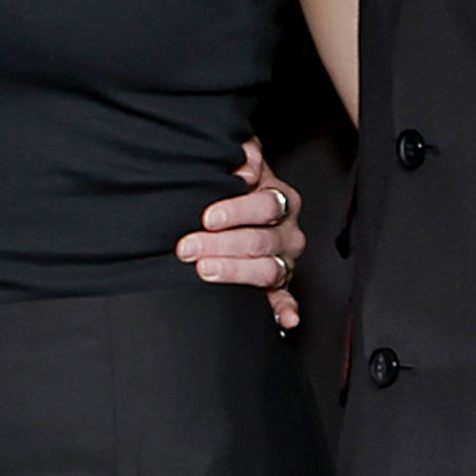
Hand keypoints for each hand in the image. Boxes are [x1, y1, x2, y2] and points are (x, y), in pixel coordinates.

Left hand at [179, 137, 307, 332]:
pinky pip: (286, 299)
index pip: (265, 205)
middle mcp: (287, 231)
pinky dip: (287, 310)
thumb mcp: (239, 163)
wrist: (241, 205)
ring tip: (206, 270)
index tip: (207, 217)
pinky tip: (287, 319)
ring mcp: (285, 260)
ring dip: (236, 272)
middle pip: (261, 240)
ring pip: (268, 270)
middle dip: (221, 244)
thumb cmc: (235, 185)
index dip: (236, 211)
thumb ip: (244, 156)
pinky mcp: (280, 286)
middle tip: (188, 248)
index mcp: (281, 199)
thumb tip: (244, 164)